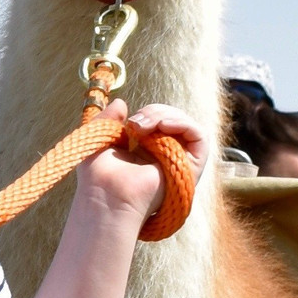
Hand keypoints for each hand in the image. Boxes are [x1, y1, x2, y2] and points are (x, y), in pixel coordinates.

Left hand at [78, 99, 208, 221]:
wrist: (106, 195)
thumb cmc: (98, 175)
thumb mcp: (99, 136)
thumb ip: (108, 117)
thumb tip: (122, 103)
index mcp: (146, 152)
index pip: (160, 121)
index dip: (149, 113)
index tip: (128, 120)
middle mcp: (165, 158)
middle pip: (174, 120)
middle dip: (155, 111)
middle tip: (134, 123)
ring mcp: (179, 164)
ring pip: (186, 125)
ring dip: (166, 115)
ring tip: (144, 126)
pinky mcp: (191, 169)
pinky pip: (199, 137)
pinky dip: (183, 124)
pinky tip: (163, 126)